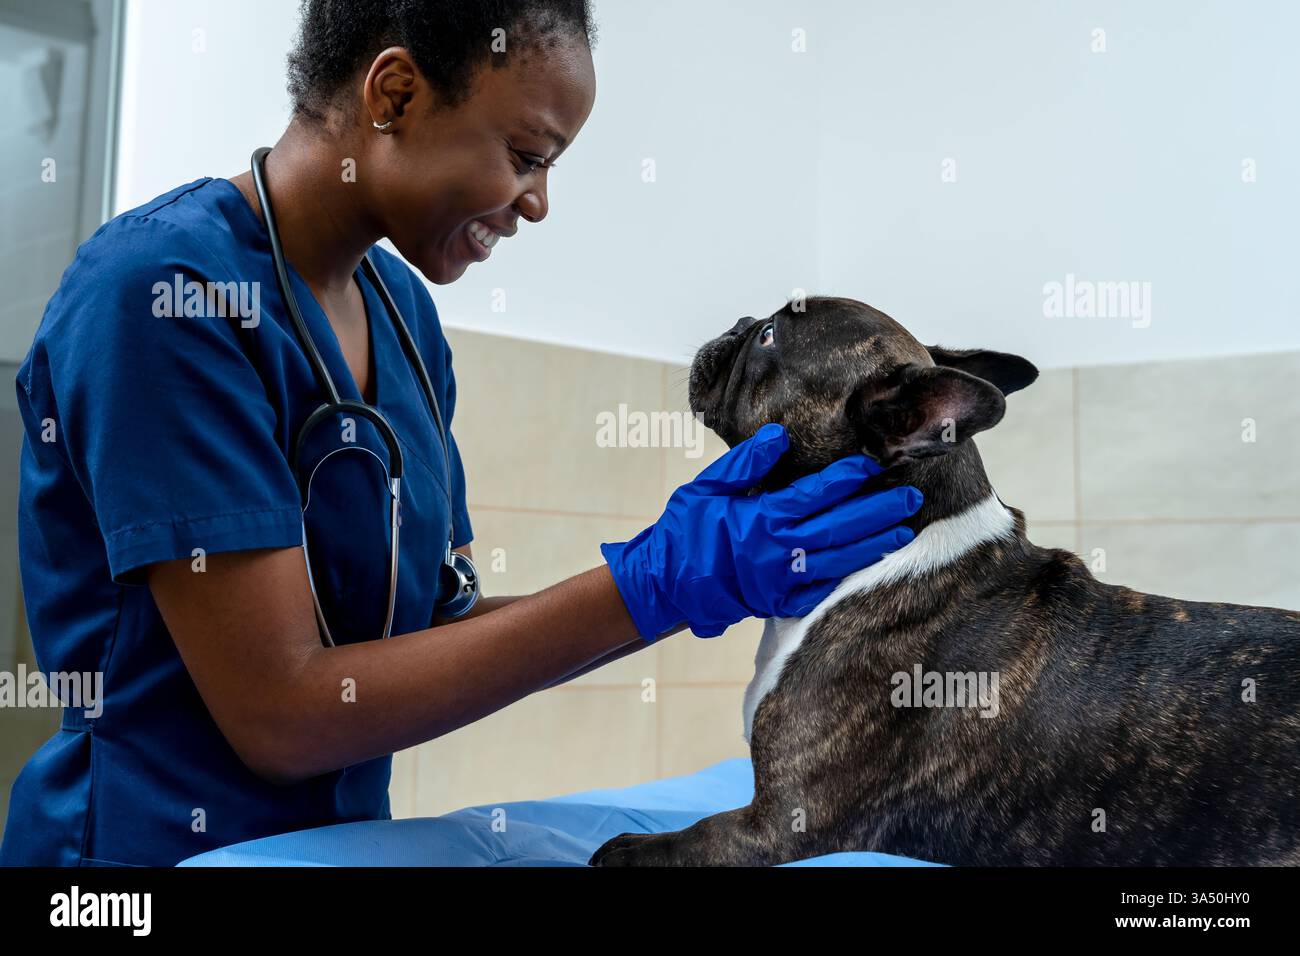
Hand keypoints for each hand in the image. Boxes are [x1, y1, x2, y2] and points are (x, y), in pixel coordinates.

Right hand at [600, 423, 921, 639]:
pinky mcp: (780, 603)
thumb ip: (745, 461)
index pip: (816, 494)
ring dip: (874, 546)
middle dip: (878, 512)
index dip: (847, 479)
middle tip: (911, 498)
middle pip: (840, 528)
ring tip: (904, 532)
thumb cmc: (685, 531)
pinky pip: (823, 590)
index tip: (871, 464)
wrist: (666, 585)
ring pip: (840, 561)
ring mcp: (782, 581)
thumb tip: (781, 435)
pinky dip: (849, 577)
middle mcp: (778, 551)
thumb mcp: (706, 487)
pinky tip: (871, 566)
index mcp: (761, 519)